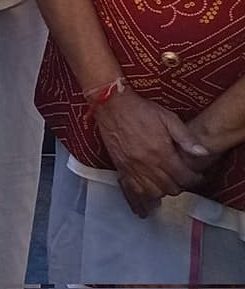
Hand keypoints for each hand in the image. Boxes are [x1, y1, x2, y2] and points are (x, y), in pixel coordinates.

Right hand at [96, 90, 208, 212]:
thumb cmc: (141, 110)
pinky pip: (130, 191)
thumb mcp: (168, 118)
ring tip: (166, 187)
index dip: (195, 179)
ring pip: (152, 193)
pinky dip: (138, 202)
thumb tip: (203, 153)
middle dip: (180, 186)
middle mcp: (147, 164)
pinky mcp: (120, 168)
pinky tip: (143, 209)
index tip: (197, 176)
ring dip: (162, 193)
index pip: (184, 177)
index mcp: (161, 153)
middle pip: (170, 188)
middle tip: (182, 179)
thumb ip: (186, 138)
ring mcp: (132, 168)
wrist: (112, 105)